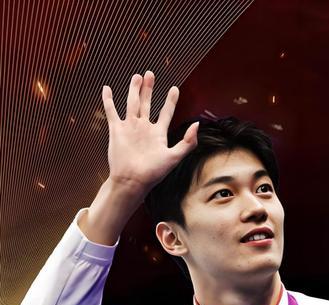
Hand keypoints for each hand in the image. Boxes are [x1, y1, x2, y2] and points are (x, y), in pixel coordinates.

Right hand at [101, 71, 197, 196]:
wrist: (132, 181)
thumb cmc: (153, 172)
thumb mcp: (174, 157)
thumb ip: (187, 142)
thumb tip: (196, 125)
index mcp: (158, 134)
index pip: (166, 112)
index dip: (170, 101)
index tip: (175, 88)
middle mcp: (144, 128)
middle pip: (147, 103)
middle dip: (149, 89)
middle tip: (150, 74)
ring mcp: (130, 128)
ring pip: (132, 103)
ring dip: (133, 90)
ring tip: (137, 77)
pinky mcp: (116, 130)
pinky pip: (111, 111)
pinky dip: (108, 100)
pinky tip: (107, 88)